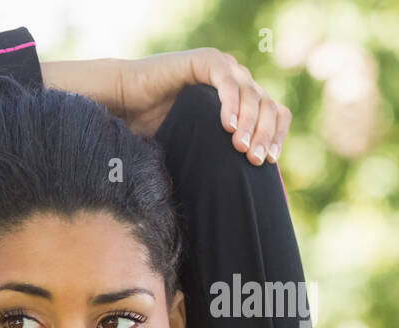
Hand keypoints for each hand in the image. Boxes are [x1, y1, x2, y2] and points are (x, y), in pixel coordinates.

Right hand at [116, 48, 291, 164]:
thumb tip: (235, 195)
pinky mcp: (205, 61)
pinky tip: (228, 126)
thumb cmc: (151, 129)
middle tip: (255, 160)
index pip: (273, 114)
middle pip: (268, 105)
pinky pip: (226, 81)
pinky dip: (231, 103)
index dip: (276, 136)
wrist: (122, 103)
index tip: (271, 161)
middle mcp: (236, 81)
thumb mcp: (193, 147)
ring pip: (252, 94)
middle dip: (265, 134)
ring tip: (240, 147)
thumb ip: (214, 157)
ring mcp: (223, 69)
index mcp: (239, 100)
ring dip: (251, 123)